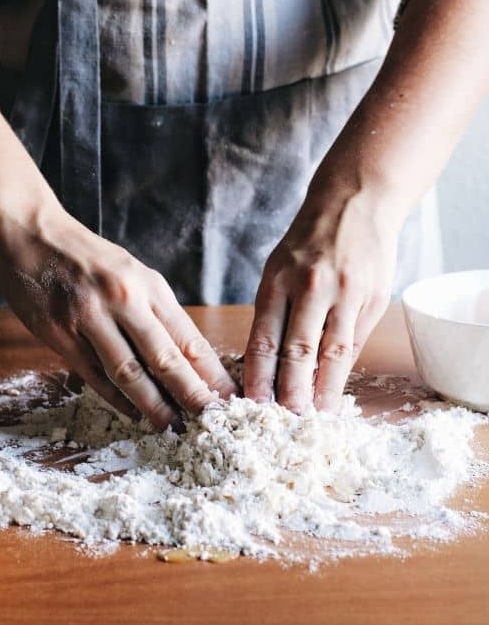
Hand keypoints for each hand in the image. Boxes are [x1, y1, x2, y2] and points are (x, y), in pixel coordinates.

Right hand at [0, 206, 236, 428]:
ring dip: (153, 405)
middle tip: (210, 422)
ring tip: (172, 427)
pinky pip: (93, 374)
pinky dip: (115, 398)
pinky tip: (132, 413)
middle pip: (165, 358)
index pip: (188, 337)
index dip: (211, 372)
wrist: (28, 232)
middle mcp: (123, 300)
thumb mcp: (130, 272)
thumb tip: (187, 356)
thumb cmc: (85, 255)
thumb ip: (154, 310)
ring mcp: (89, 318)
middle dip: (191, 395)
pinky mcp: (59, 334)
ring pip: (129, 373)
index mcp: (147, 285)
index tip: (229, 397)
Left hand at [243, 187, 398, 412]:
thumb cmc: (310, 241)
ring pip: (331, 352)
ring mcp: (345, 294)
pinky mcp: (372, 299)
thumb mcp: (279, 266)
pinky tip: (335, 391)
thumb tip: (267, 363)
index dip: (258, 376)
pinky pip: (354, 341)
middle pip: (297, 352)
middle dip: (289, 392)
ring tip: (313, 417)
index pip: (264, 339)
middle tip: (283, 422)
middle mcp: (311, 288)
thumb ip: (276, 311)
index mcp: (278, 280)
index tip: (252, 404)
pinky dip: (343, 370)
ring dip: (321, 390)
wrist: (356, 202)